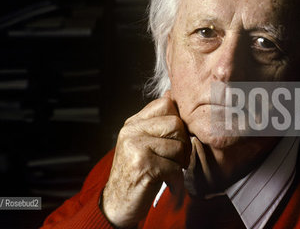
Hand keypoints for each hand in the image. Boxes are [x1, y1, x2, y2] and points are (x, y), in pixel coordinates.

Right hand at [102, 91, 191, 227]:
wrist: (117, 204)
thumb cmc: (136, 173)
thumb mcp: (143, 143)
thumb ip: (156, 123)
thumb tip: (171, 95)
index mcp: (133, 123)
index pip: (165, 104)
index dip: (178, 121)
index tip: (176, 139)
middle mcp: (131, 131)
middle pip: (176, 123)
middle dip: (183, 144)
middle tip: (176, 160)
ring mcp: (135, 147)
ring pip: (178, 146)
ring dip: (179, 164)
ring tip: (169, 171)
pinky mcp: (142, 165)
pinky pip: (174, 167)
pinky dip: (176, 180)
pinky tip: (168, 184)